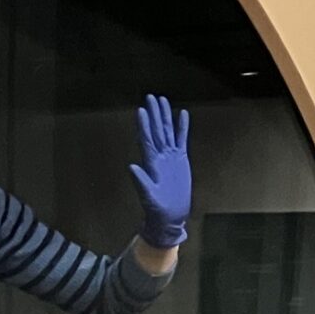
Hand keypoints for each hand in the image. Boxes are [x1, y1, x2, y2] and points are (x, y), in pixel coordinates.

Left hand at [129, 94, 191, 248]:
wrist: (170, 217)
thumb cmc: (158, 210)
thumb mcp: (148, 197)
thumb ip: (141, 182)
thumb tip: (131, 167)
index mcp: (151, 163)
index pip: (146, 139)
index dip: (143, 125)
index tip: (140, 110)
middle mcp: (160, 156)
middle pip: (156, 130)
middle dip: (153, 113)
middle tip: (150, 97)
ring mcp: (170, 157)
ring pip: (167, 131)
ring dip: (164, 116)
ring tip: (162, 100)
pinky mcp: (180, 160)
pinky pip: (182, 140)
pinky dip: (182, 127)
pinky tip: (182, 114)